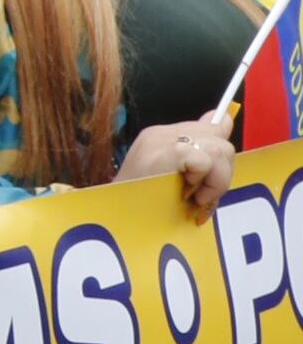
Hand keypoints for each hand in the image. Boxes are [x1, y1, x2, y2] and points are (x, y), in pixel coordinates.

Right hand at [118, 114, 235, 213]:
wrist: (116, 222)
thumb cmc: (143, 209)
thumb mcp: (174, 180)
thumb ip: (200, 155)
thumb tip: (227, 121)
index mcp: (162, 137)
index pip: (211, 126)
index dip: (219, 153)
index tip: (210, 177)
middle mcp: (161, 133)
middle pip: (221, 139)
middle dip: (221, 172)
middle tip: (201, 196)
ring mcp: (163, 140)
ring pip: (220, 149)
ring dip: (216, 180)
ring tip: (195, 197)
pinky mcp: (170, 152)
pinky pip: (207, 160)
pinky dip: (207, 182)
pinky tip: (189, 195)